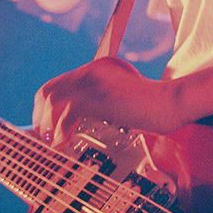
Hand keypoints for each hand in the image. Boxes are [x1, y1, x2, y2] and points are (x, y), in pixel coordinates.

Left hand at [33, 57, 188, 142]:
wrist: (171, 102)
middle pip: (49, 89)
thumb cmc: (153, 108)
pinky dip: (60, 130)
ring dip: (47, 124)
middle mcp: (91, 70)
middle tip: (44, 137)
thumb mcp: (121, 102)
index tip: (46, 127)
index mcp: (97, 68)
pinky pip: (65, 111)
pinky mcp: (96, 95)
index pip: (61, 84)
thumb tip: (75, 123)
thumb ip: (100, 106)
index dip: (47, 108)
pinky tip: (64, 144)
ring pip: (52, 99)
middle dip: (40, 116)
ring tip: (52, 144)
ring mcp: (93, 80)